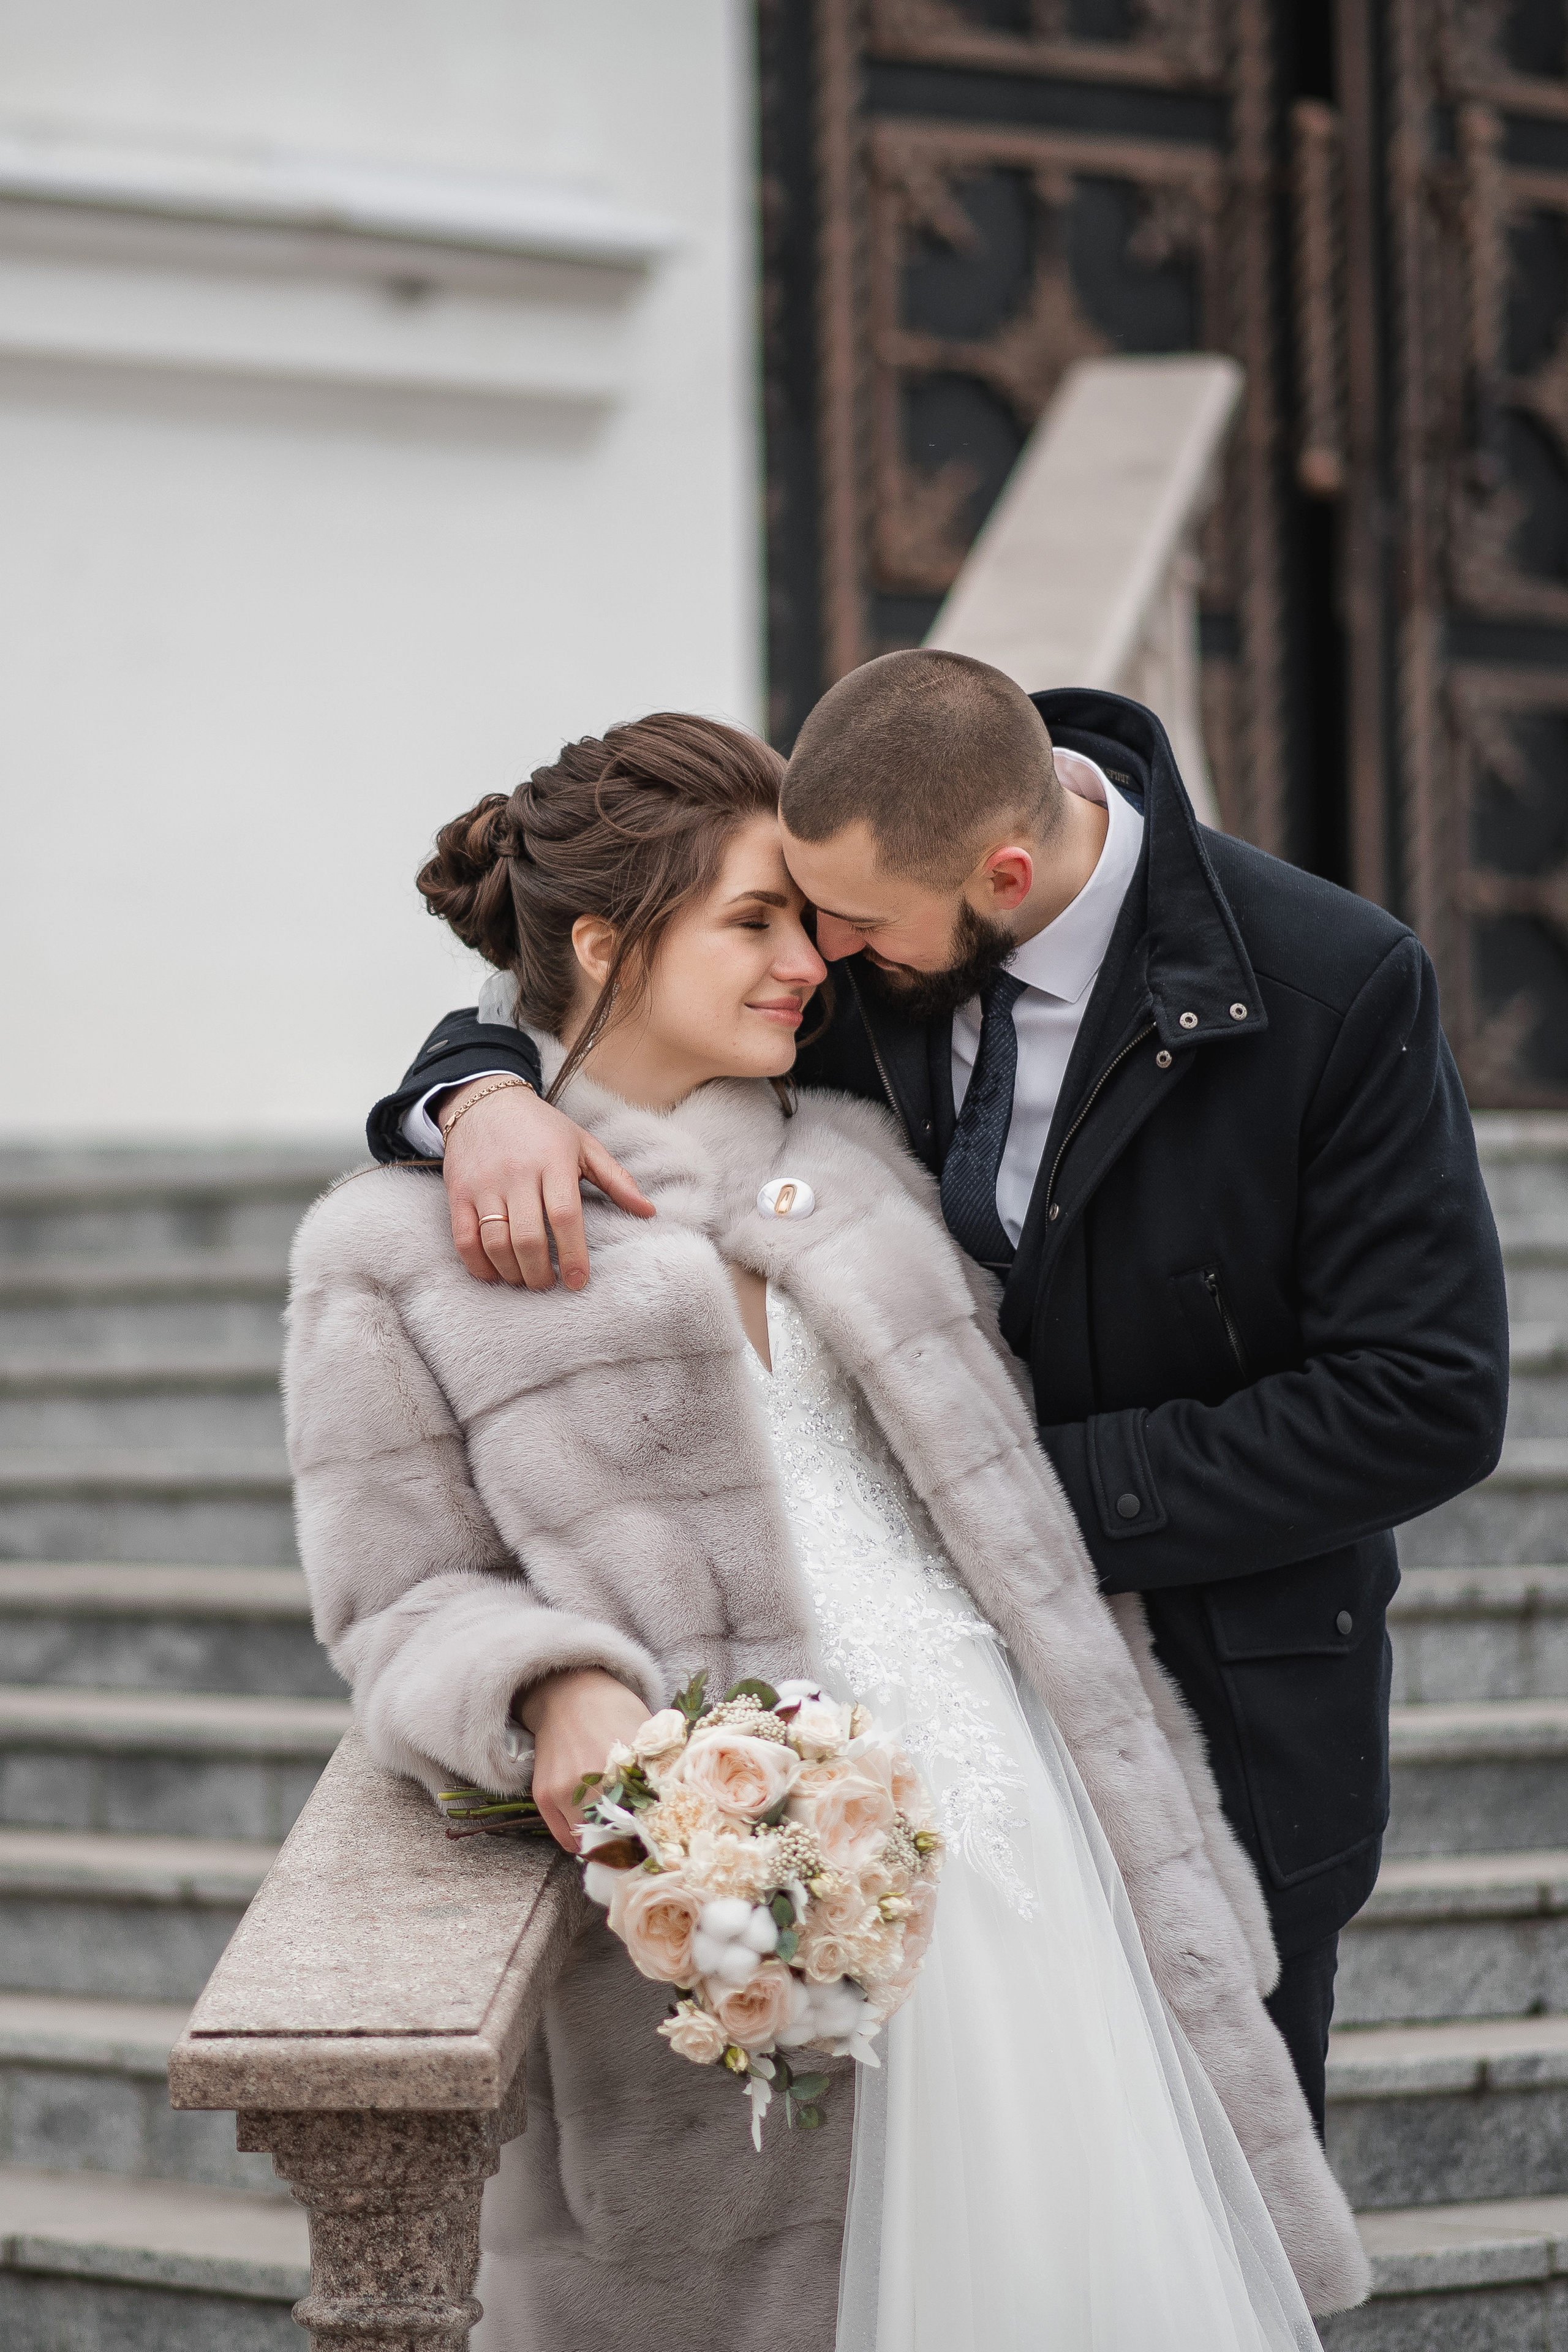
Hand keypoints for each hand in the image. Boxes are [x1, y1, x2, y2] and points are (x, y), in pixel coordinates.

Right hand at [438, 1079, 653, 1289]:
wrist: (485, 1101)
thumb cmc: (542, 1128)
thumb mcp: (584, 1144)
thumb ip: (616, 1179)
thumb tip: (648, 1211)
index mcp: (554, 1161)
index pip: (564, 1216)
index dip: (573, 1254)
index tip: (579, 1281)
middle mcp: (516, 1174)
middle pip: (528, 1237)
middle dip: (540, 1272)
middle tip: (550, 1284)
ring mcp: (484, 1184)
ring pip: (495, 1242)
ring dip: (512, 1272)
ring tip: (526, 1280)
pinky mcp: (458, 1192)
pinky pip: (464, 1238)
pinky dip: (478, 1265)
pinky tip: (495, 1273)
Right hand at [517, 1667, 650, 1851]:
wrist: (567, 1693)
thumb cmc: (614, 1711)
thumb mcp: (647, 1734)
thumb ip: (659, 1770)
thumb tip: (679, 1805)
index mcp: (624, 1766)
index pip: (643, 1821)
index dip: (652, 1833)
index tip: (659, 1838)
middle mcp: (591, 1781)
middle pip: (616, 1835)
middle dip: (629, 1841)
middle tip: (640, 1841)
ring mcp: (563, 1791)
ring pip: (588, 1842)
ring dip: (603, 1841)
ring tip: (617, 1834)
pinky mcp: (544, 1795)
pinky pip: (564, 1838)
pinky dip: (580, 1839)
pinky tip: (594, 1829)